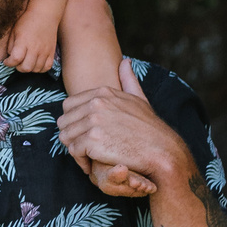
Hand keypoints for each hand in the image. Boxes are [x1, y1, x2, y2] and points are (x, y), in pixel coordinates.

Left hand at [2, 4, 57, 74]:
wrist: (45, 14)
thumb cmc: (27, 21)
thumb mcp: (14, 31)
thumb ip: (10, 46)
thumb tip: (11, 57)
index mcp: (23, 41)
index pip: (15, 59)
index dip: (8, 63)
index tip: (7, 61)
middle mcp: (35, 48)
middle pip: (26, 68)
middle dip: (18, 67)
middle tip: (16, 62)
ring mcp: (44, 51)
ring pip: (36, 69)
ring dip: (29, 68)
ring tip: (26, 61)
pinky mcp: (52, 52)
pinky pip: (47, 67)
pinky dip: (40, 69)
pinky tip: (35, 63)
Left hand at [59, 60, 186, 199]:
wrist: (163, 151)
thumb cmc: (151, 128)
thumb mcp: (139, 99)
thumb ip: (128, 80)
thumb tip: (125, 62)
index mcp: (102, 93)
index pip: (69, 105)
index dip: (74, 122)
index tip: (85, 134)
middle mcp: (96, 104)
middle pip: (64, 121)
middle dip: (72, 136)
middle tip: (84, 148)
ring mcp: (93, 121)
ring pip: (66, 136)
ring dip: (74, 149)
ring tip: (87, 157)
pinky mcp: (93, 140)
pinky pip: (73, 151)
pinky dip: (80, 161)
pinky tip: (90, 165)